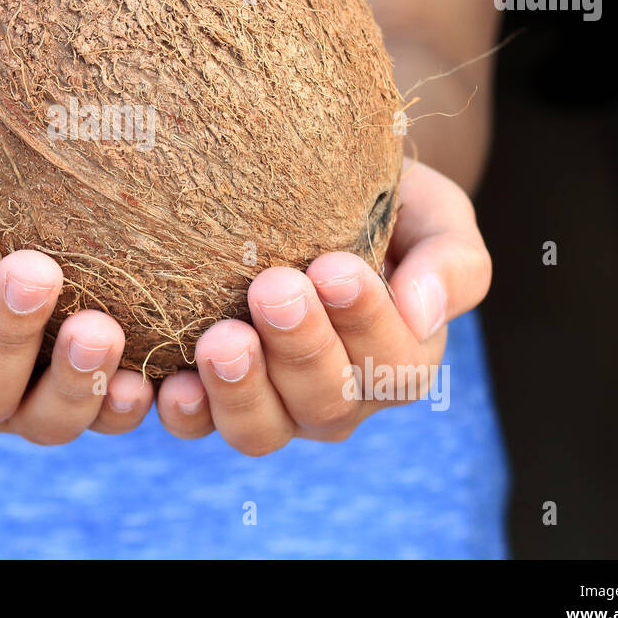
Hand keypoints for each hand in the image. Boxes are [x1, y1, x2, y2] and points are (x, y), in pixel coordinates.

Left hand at [155, 160, 490, 454]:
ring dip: (239, 391)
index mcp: (399, 359)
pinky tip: (165, 384)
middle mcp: (339, 395)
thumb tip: (425, 311)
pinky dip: (182, 410)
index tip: (335, 267)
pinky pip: (196, 423)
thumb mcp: (434, 213)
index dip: (365, 321)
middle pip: (326, 401)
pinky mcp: (211, 395)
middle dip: (300, 347)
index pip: (392, 364)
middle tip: (274, 288)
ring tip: (220, 340)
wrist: (311, 187)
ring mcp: (273, 403)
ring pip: (261, 431)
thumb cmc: (381, 201)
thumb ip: (452, 262)